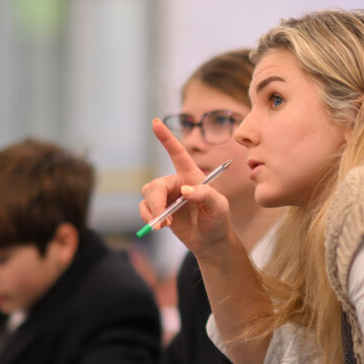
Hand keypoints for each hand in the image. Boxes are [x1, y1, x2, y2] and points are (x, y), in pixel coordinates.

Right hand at [140, 118, 232, 257]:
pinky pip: (144, 208)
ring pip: (148, 195)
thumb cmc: (218, 220)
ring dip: (152, 211)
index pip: (177, 153)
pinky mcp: (159, 209)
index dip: (166, 137)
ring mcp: (166, 196)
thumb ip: (206, 195)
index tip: (155, 122)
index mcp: (191, 175)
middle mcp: (176, 183)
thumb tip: (185, 191)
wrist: (210, 241)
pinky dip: (148, 217)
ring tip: (163, 225)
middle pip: (156, 184)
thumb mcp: (219, 206)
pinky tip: (159, 226)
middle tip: (160, 220)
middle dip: (155, 202)